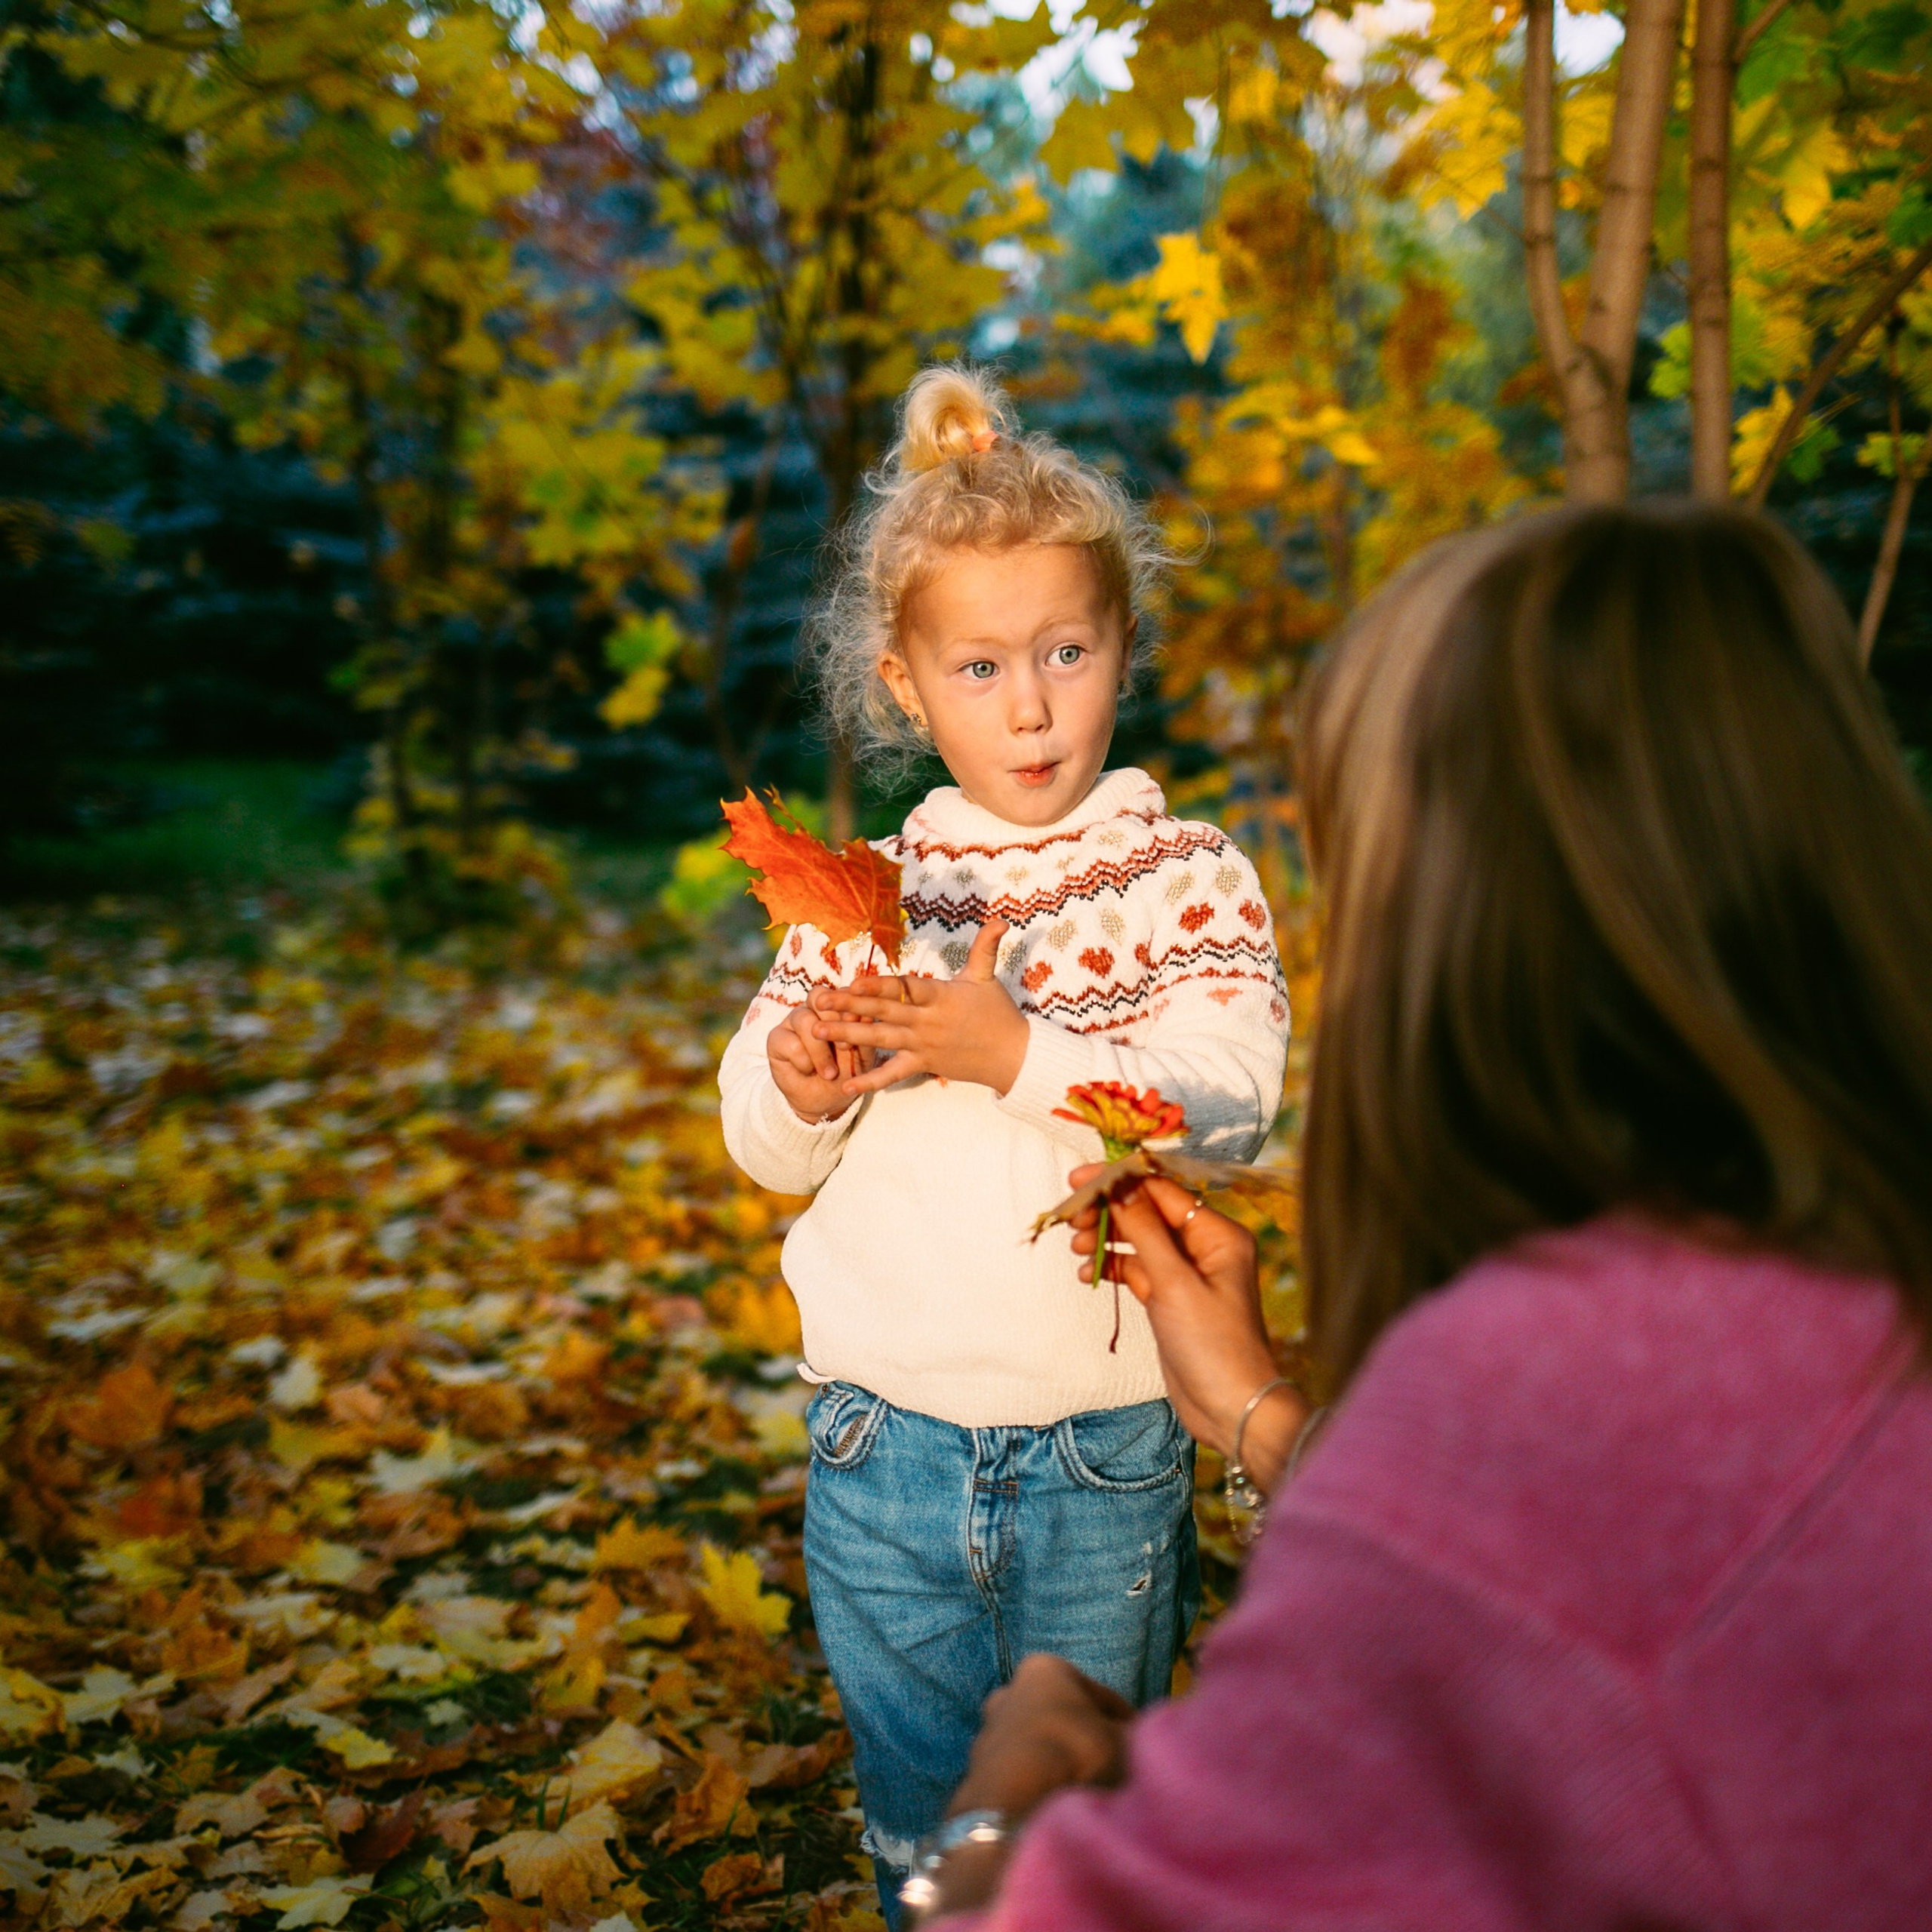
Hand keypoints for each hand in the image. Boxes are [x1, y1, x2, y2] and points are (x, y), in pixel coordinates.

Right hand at [765, 990, 874, 1124]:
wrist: (824, 1100)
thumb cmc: (847, 1072)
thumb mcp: (861, 1054)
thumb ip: (862, 1032)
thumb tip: (866, 1012)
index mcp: (836, 1006)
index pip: (841, 992)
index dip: (849, 1004)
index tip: (858, 1022)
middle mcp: (814, 1009)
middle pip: (818, 996)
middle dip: (833, 1020)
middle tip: (845, 1047)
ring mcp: (793, 1021)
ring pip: (804, 1019)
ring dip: (819, 1049)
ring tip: (830, 1073)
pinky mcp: (776, 1038)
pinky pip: (789, 1042)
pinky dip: (803, 1061)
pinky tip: (809, 1071)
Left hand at [811, 916, 1029, 1098]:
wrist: (1014, 1057)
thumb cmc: (999, 1013)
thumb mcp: (987, 977)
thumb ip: (985, 947)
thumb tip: (1001, 918)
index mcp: (939, 996)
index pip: (904, 988)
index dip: (878, 986)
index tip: (852, 982)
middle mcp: (927, 1021)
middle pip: (884, 1012)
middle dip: (849, 1006)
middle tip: (819, 1002)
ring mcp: (923, 1045)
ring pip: (881, 1040)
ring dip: (849, 1035)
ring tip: (819, 1030)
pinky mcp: (924, 1065)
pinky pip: (894, 1074)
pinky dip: (871, 1080)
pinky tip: (846, 1084)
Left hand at [909, 1656, 1134, 1922]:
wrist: (1017, 1799)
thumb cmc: (1078, 1752)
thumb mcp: (1124, 1741)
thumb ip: (1134, 1735)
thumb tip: (1143, 1738)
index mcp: (1045, 1669)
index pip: (1102, 1697)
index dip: (1128, 1723)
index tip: (1143, 1745)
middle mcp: (1010, 1691)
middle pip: (1064, 1717)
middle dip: (1086, 1738)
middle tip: (1113, 1766)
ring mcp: (988, 1732)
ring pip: (1039, 1746)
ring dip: (1059, 1762)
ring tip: (1085, 1790)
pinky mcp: (976, 1771)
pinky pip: (1021, 1775)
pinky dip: (1038, 1785)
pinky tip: (1056, 1804)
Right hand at [1070, 1173, 1303, 1484]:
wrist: (1231, 1409)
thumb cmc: (1213, 1345)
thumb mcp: (1174, 1283)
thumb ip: (1144, 1230)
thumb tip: (1119, 1184)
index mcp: (1218, 1234)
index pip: (1162, 1192)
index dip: (1119, 1182)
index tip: (1078, 1181)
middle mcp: (1205, 1247)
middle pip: (1148, 1213)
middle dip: (1109, 1212)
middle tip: (1071, 1220)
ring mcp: (1187, 1274)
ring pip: (1138, 1240)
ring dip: (1106, 1239)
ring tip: (1076, 1249)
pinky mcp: (1171, 1299)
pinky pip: (1137, 1270)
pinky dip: (1113, 1267)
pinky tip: (1089, 1274)